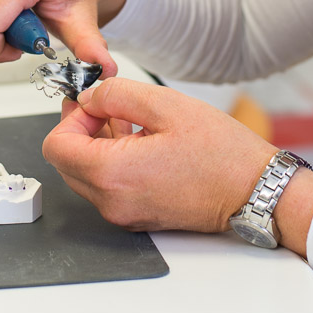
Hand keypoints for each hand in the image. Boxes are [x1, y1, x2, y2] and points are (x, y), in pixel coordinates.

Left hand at [43, 77, 274, 232]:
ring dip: (97, 145)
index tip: (95, 103)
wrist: (257, 192)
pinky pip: (108, 188)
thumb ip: (115, 95)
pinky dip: (113, 163)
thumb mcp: (165, 105)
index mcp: (113, 174)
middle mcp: (112, 202)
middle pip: (66, 162)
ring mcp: (124, 214)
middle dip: (81, 130)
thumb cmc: (222, 154)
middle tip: (109, 107)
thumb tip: (88, 97)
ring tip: (131, 122)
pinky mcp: (138, 217)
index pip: (55, 147)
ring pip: (86, 175)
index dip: (71, 117)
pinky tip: (141, 142)